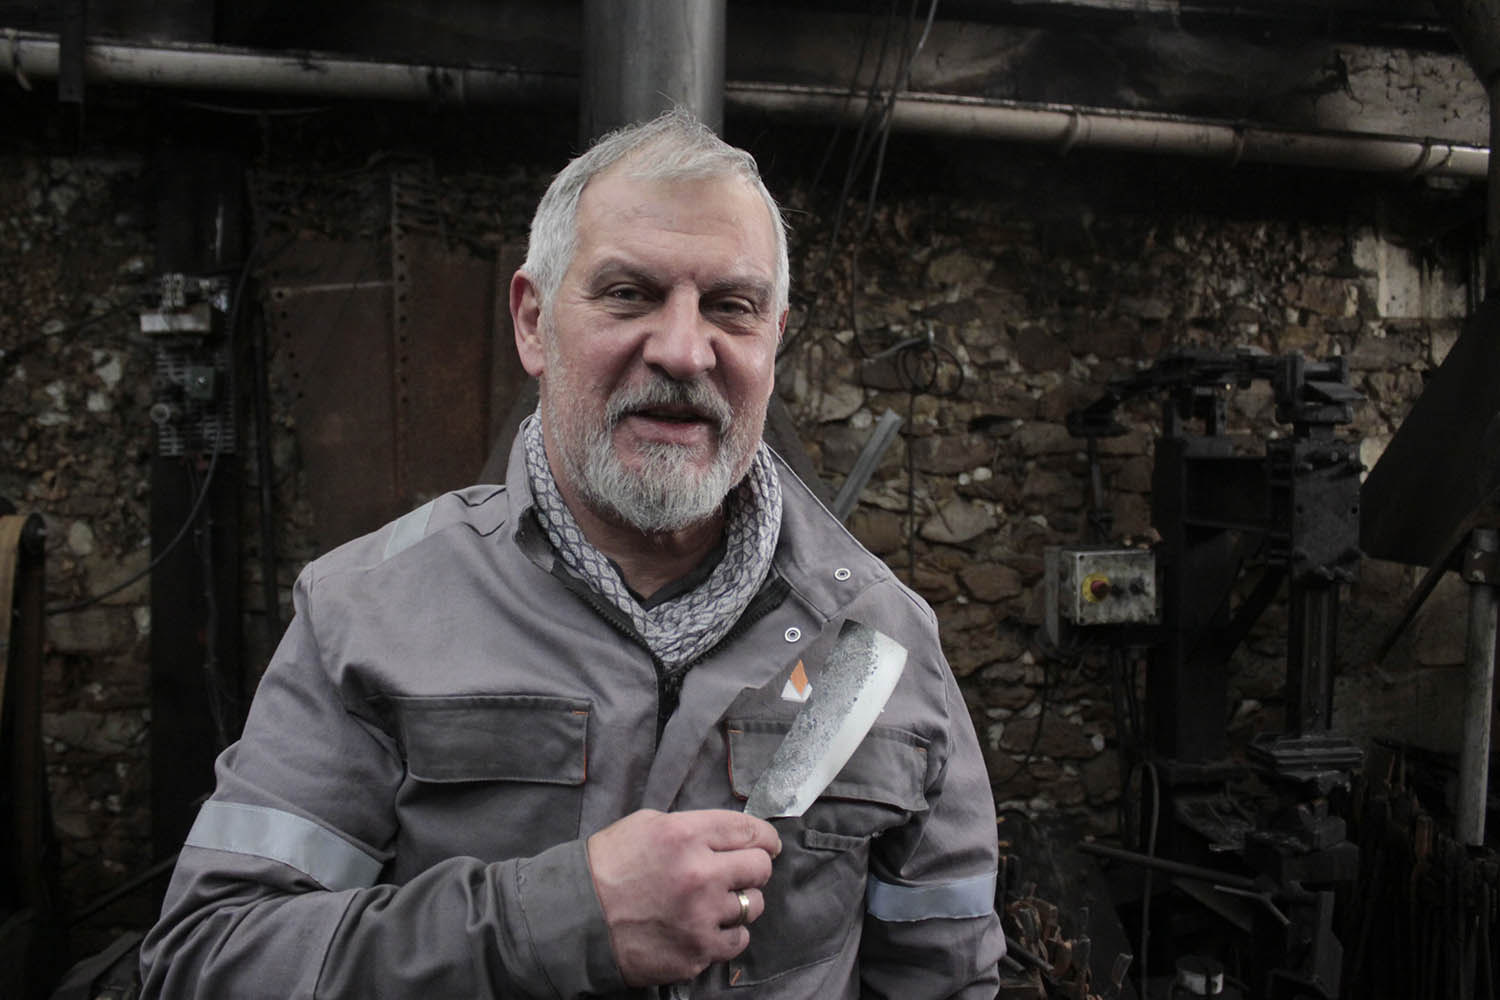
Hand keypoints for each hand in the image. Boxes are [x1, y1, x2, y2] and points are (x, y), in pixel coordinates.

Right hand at [586, 808, 781, 985]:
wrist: (576, 918)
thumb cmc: (608, 866)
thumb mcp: (647, 825)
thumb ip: (693, 827)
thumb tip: (731, 834)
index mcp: (686, 835)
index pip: (750, 831)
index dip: (764, 838)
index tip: (766, 845)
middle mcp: (700, 875)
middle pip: (760, 868)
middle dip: (753, 868)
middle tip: (739, 873)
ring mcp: (700, 918)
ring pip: (752, 906)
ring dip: (739, 903)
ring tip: (714, 902)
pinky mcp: (697, 953)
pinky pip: (737, 941)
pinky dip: (726, 935)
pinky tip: (706, 927)